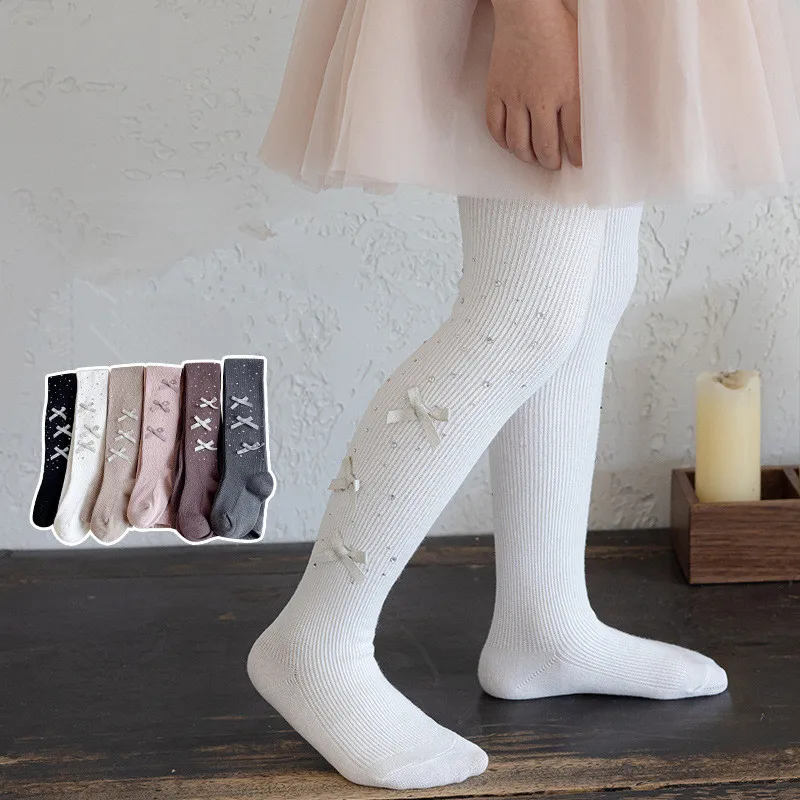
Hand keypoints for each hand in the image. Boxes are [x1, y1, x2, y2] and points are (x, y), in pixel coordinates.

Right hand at [486, 0, 581, 169]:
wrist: (526, 10)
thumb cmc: (558, 28)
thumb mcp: (582, 59)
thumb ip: (583, 90)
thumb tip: (586, 118)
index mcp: (568, 90)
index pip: (574, 136)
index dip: (576, 155)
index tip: (576, 163)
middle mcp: (541, 98)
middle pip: (544, 146)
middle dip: (550, 162)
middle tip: (552, 164)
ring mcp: (515, 97)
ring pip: (518, 143)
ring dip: (526, 157)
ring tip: (532, 158)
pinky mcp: (496, 92)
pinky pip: (495, 127)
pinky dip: (502, 141)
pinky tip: (510, 143)